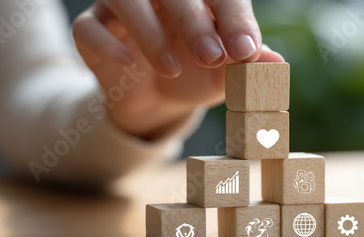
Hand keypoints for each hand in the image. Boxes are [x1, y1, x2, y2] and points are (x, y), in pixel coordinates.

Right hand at [73, 0, 283, 139]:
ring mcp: (122, 9)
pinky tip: (127, 65)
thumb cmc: (195, 77)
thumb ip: (248, 67)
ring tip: (172, 69)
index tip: (245, 52)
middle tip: (210, 57)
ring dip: (149, 32)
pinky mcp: (93, 32)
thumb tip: (276, 63)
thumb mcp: (225, 77)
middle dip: (193, 21)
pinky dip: (106, 44)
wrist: (157, 100)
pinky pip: (87, 28)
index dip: (234, 18)